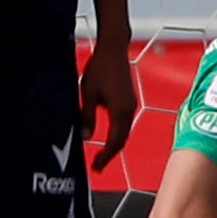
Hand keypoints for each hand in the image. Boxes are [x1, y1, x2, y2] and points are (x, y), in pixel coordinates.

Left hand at [79, 36, 138, 171]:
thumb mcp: (88, 93)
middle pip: (121, 139)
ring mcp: (130, 105)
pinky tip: (107, 138)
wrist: (113, 49)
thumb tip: (86, 138)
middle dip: (110, 154)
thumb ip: (87, 116)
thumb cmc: (99, 69)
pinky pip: (123, 123)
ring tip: (101, 156)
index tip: (95, 167)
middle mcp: (129, 110)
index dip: (105, 156)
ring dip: (114, 144)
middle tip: (97, 166)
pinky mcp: (128, 100)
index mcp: (120, 111)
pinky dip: (116, 133)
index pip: (115, 141)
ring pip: (123, 131)